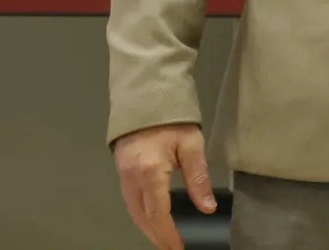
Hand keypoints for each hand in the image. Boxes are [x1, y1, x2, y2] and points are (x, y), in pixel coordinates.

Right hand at [112, 123, 215, 249]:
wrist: (146, 94)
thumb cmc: (172, 118)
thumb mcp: (191, 145)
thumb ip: (198, 178)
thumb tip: (207, 207)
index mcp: (150, 172)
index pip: (158, 213)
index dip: (168, 234)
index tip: (178, 247)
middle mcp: (132, 177)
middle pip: (142, 217)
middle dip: (157, 235)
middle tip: (172, 247)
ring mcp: (123, 174)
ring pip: (133, 210)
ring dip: (147, 227)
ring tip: (164, 237)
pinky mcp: (121, 169)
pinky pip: (129, 199)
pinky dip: (140, 214)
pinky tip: (151, 218)